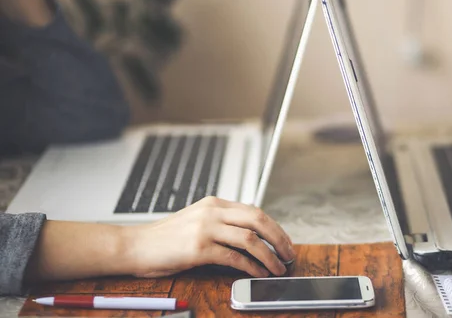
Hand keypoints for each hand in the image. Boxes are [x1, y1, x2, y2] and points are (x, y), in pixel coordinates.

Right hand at [122, 196, 294, 277]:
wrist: (134, 246)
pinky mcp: (198, 248)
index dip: (274, 227)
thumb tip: (251, 237)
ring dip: (269, 255)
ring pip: (250, 238)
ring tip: (278, 268)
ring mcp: (205, 229)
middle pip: (258, 219)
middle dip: (279, 238)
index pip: (253, 210)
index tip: (283, 241)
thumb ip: (220, 223)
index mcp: (214, 204)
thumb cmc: (164, 238)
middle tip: (289, 253)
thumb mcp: (196, 221)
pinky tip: (259, 274)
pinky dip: (251, 266)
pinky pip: (234, 257)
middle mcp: (212, 212)